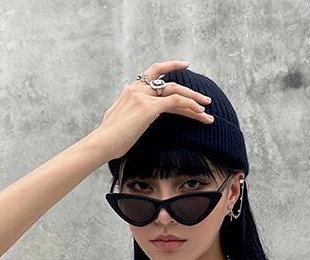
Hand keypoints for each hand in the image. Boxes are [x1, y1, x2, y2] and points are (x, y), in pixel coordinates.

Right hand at [91, 59, 213, 160]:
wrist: (101, 143)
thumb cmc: (108, 139)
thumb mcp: (115, 119)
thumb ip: (123, 109)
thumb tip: (124, 107)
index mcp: (130, 91)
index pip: (153, 74)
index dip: (169, 67)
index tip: (184, 65)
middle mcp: (136, 89)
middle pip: (168, 83)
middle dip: (189, 90)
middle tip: (204, 99)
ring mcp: (143, 97)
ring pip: (175, 92)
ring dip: (194, 100)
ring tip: (208, 110)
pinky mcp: (148, 108)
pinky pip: (176, 102)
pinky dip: (190, 106)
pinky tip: (200, 113)